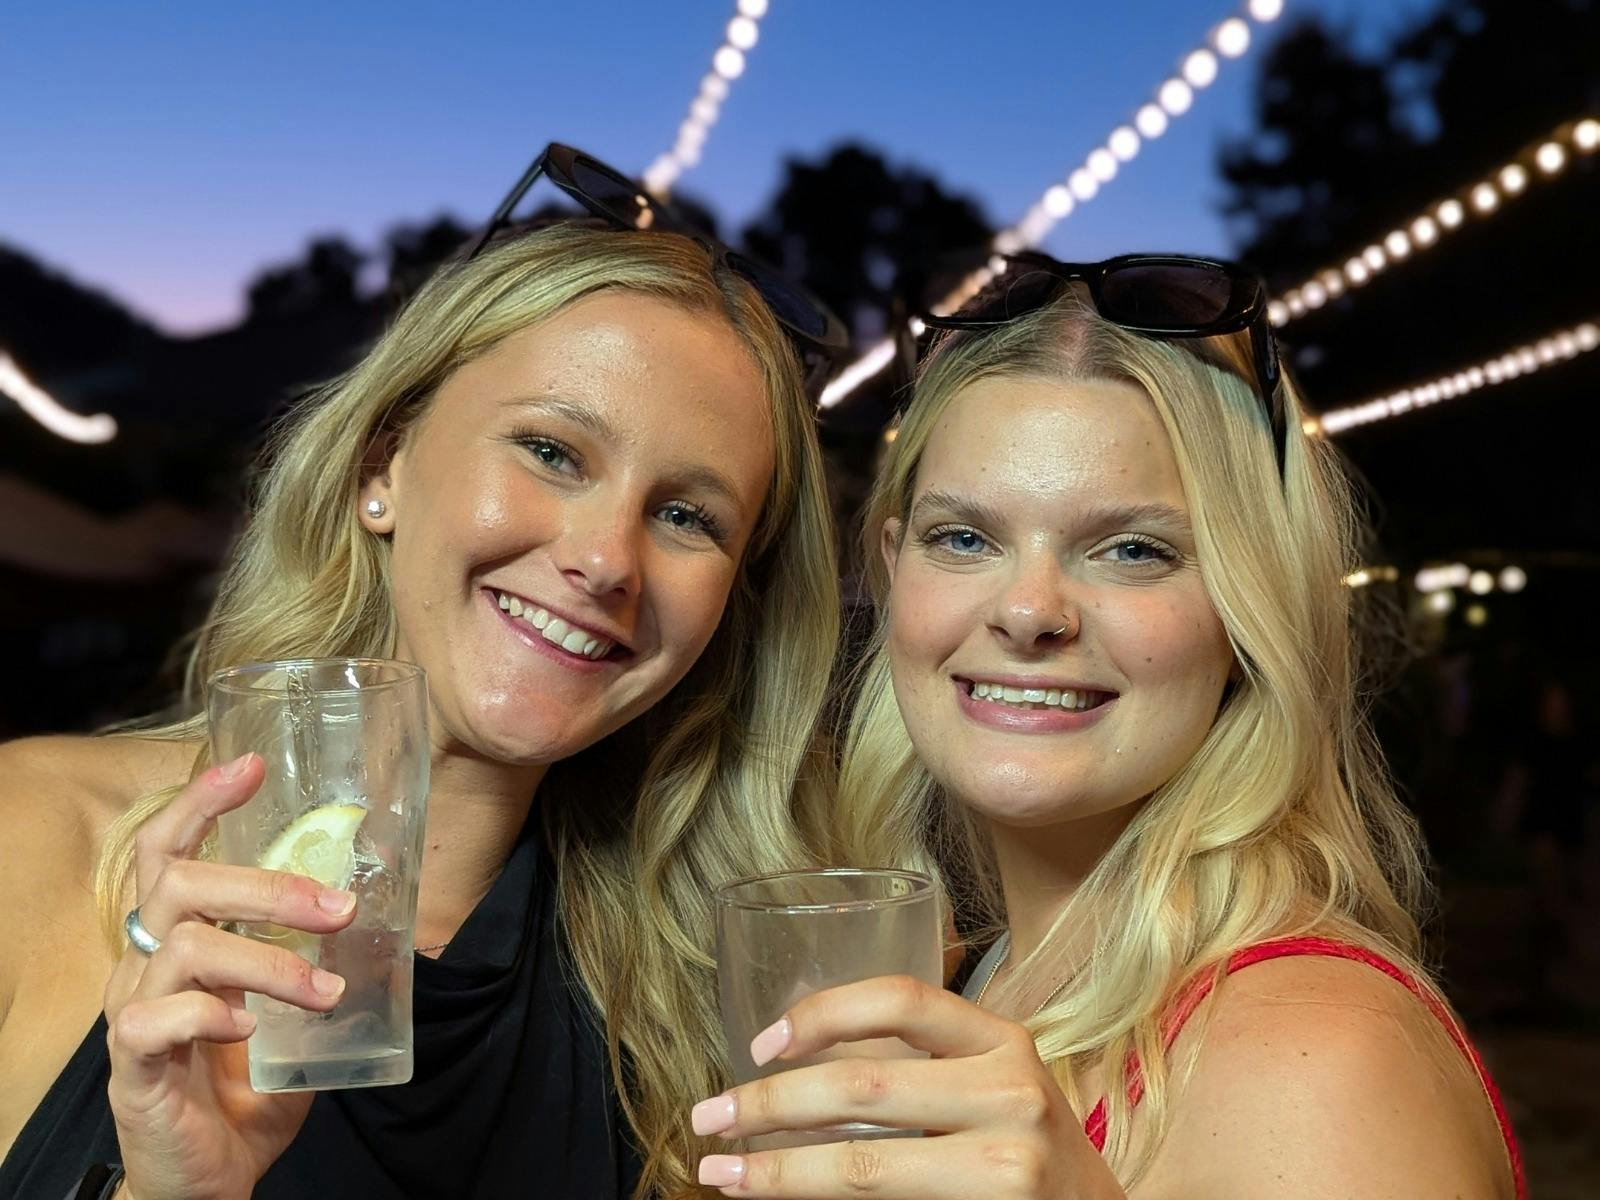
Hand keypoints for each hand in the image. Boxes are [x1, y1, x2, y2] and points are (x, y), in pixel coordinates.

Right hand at [103, 753, 358, 1199]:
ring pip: (185, 945)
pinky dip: (211, 1014)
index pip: (168, 851)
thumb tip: (379, 898)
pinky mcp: (131, 1065)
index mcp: (177, 937)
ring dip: (269, 962)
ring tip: (323, 994)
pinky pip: (153, 1018)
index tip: (250, 767)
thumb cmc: (248, 1085)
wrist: (210, 1177)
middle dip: (268, 886)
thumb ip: (312, 956)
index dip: (200, 802)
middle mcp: (144, 963)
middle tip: (340, 908)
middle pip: (182, 883)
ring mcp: (132, 1011)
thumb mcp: (288, 1005)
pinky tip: (249, 1031)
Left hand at [690, 976, 1124, 1198]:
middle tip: (708, 1118)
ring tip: (722, 1172)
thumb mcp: (990, 1085)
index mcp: (1003, 1041)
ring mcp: (1006, 1167)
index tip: (759, 1045)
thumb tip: (791, 1066)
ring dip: (776, 1171)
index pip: (900, 999)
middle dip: (768, 1103)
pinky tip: (774, 1199)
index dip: (821, 1013)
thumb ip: (916, 1067)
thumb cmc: (1026, 1147)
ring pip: (860, 1166)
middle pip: (861, 1087)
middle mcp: (1009, 1096)